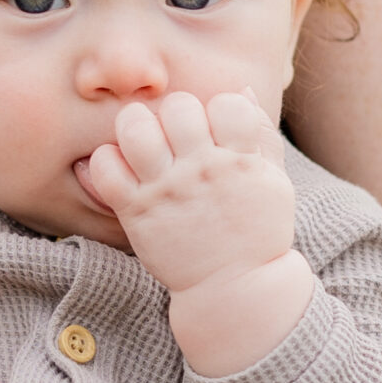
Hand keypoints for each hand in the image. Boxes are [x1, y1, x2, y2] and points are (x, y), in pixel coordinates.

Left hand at [83, 93, 312, 373]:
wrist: (235, 289)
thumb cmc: (257, 234)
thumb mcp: (275, 184)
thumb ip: (262, 137)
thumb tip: (244, 92)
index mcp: (241, 162)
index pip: (227, 103)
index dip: (220, 109)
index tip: (216, 131)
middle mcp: (202, 171)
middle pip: (178, 107)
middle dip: (177, 114)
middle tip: (176, 136)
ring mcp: (167, 191)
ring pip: (135, 128)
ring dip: (137, 127)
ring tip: (145, 144)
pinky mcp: (136, 212)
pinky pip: (105, 168)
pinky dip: (107, 161)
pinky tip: (124, 170)